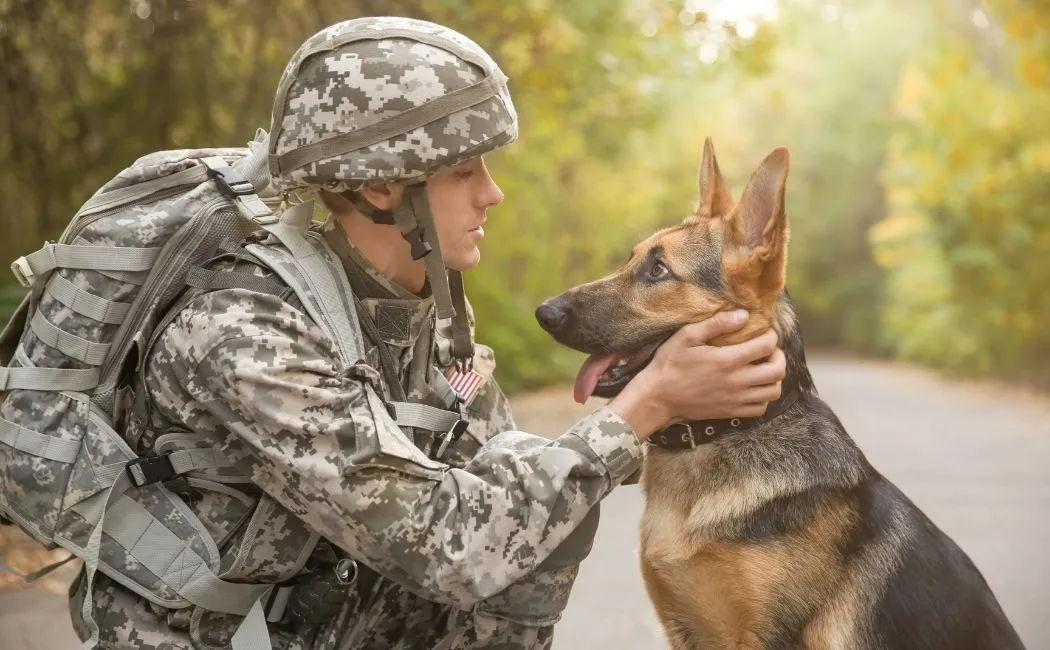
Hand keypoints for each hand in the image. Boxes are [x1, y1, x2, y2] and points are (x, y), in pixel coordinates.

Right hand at [608, 310, 785, 440]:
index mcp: (728, 360)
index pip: (767, 345)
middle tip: (768, 350)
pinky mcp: (731, 412)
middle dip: (778, 356)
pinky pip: (761, 408)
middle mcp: (737, 381)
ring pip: (773, 391)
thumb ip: (717, 323)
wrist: (657, 396)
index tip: (764, 332)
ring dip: (774, 377)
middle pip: (777, 370)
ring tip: (763, 368)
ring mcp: (736, 399)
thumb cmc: (670, 363)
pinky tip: (754, 387)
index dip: (770, 335)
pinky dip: (764, 397)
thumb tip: (743, 315)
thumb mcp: (687, 336)